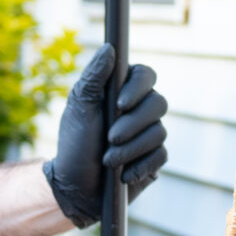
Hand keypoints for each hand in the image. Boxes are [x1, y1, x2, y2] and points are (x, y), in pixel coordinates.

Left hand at [41, 44, 168, 227]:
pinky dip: (139, 166)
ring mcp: (150, 134)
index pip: (146, 75)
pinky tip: (122, 174)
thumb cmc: (74, 144)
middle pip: (158, 103)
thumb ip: (94, 78)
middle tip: (110, 138)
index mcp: (123, 92)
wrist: (76, 187)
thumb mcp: (79, 109)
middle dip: (132, 124)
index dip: (137, 87)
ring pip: (159, 132)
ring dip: (130, 148)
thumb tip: (109, 48)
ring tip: (108, 160)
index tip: (119, 104)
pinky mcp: (154, 159)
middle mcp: (141, 110)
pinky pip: (160, 156)